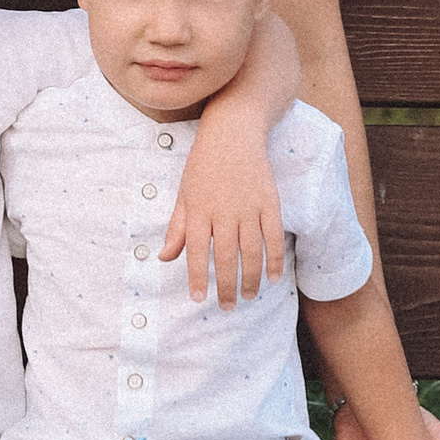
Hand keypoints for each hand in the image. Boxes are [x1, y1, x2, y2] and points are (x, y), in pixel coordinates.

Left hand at [159, 125, 286, 306]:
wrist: (233, 132)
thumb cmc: (203, 165)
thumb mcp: (184, 194)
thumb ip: (176, 228)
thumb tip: (164, 258)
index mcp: (199, 209)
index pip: (196, 251)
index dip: (196, 277)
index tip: (197, 298)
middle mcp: (224, 211)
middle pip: (226, 257)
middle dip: (226, 286)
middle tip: (227, 306)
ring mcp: (249, 207)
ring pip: (252, 251)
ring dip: (250, 278)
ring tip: (247, 297)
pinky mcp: (270, 202)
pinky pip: (274, 236)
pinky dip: (274, 259)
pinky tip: (273, 277)